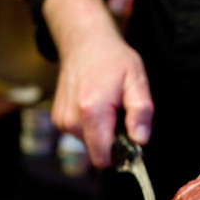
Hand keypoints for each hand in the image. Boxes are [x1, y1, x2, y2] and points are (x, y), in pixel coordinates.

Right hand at [44, 0, 152, 167]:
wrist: (84, 41)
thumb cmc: (112, 59)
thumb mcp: (137, 80)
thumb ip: (141, 111)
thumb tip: (140, 139)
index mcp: (91, 111)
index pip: (104, 158)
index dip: (122, 153)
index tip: (131, 138)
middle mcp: (71, 119)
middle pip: (98, 154)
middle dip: (113, 142)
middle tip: (120, 115)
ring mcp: (62, 120)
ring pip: (90, 145)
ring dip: (103, 133)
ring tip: (108, 107)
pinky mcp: (59, 120)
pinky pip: (81, 135)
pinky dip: (91, 126)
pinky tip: (96, 106)